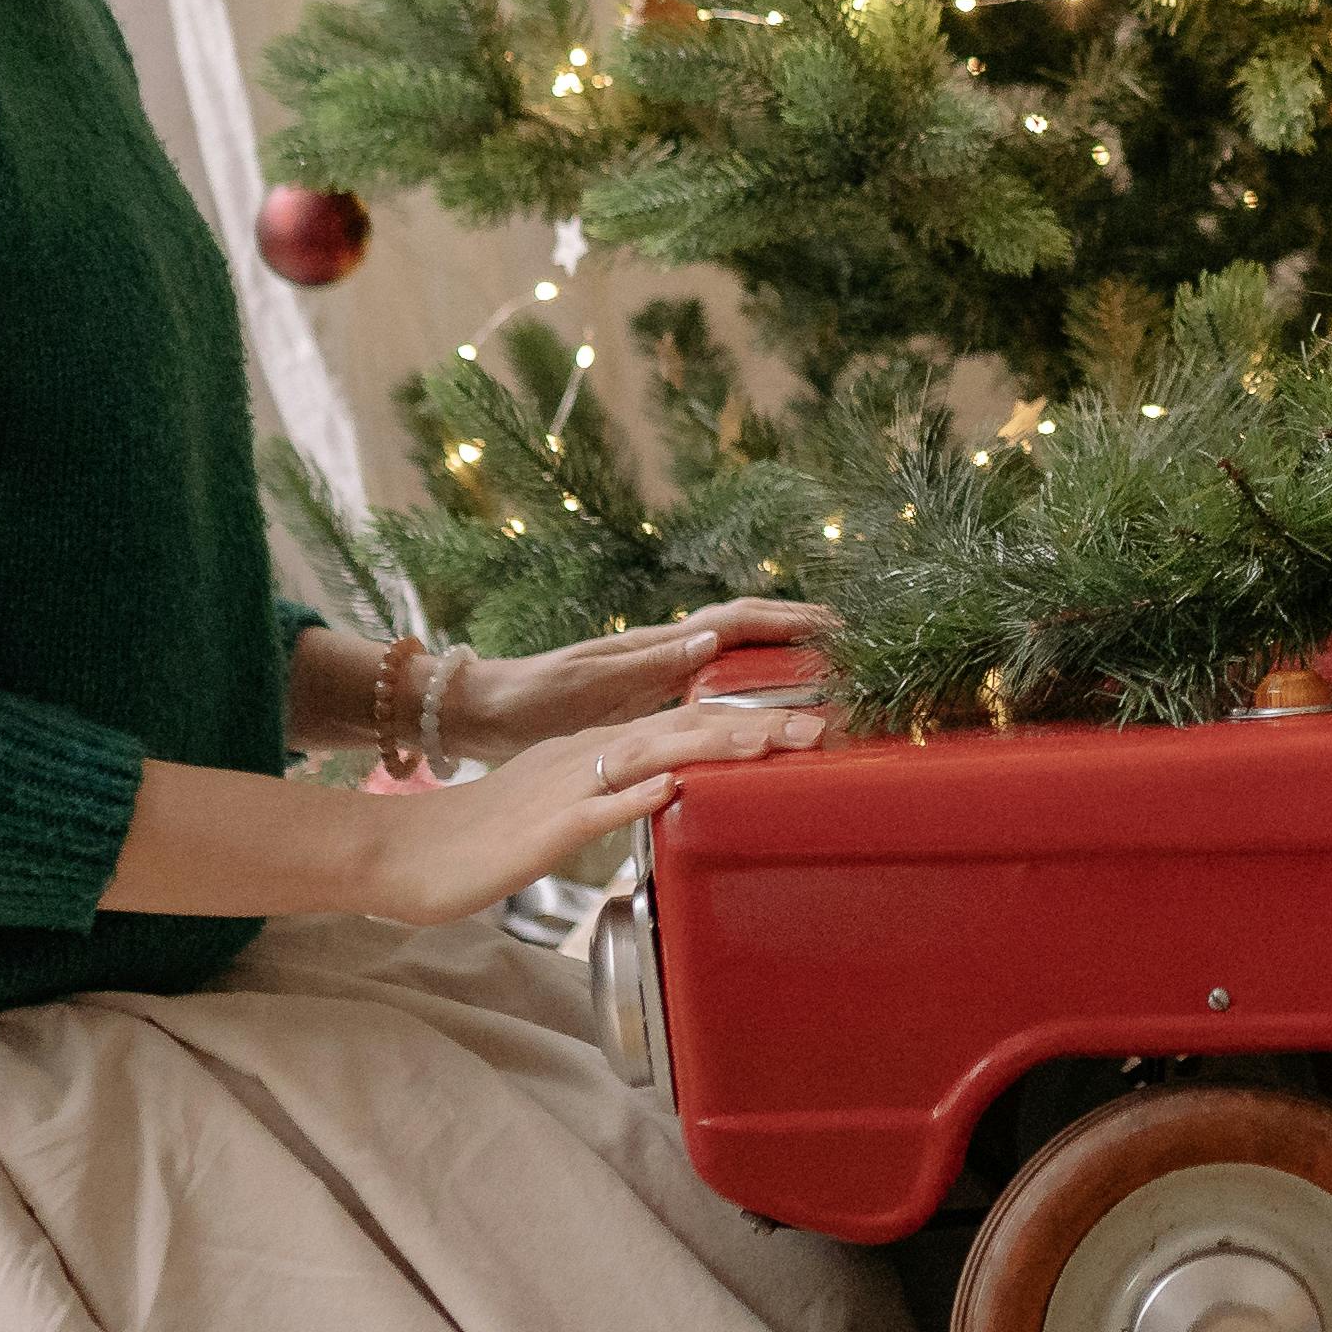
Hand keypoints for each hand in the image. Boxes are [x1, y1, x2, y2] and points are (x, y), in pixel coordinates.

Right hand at [354, 698, 826, 928]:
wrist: (399, 854)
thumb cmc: (482, 841)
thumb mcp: (565, 810)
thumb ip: (615, 797)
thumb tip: (670, 795)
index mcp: (595, 752)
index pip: (685, 727)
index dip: (749, 723)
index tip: (808, 723)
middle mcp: (586, 758)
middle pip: (684, 730)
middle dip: (758, 727)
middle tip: (825, 725)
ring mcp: (564, 791)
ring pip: (652, 757)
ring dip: (716, 748)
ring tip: (776, 743)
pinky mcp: (541, 831)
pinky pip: (594, 810)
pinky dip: (636, 797)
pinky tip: (675, 788)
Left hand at [450, 598, 827, 760]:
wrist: (478, 711)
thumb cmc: (526, 699)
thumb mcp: (586, 683)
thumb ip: (647, 664)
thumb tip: (714, 636)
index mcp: (655, 646)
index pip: (737, 621)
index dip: (789, 619)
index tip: (839, 624)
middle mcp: (662, 654)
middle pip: (744, 631)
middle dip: (798, 629)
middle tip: (853, 644)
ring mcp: (654, 675)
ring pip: (733, 656)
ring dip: (779, 656)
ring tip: (825, 669)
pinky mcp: (644, 701)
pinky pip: (712, 687)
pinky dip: (747, 685)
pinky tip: (762, 704)